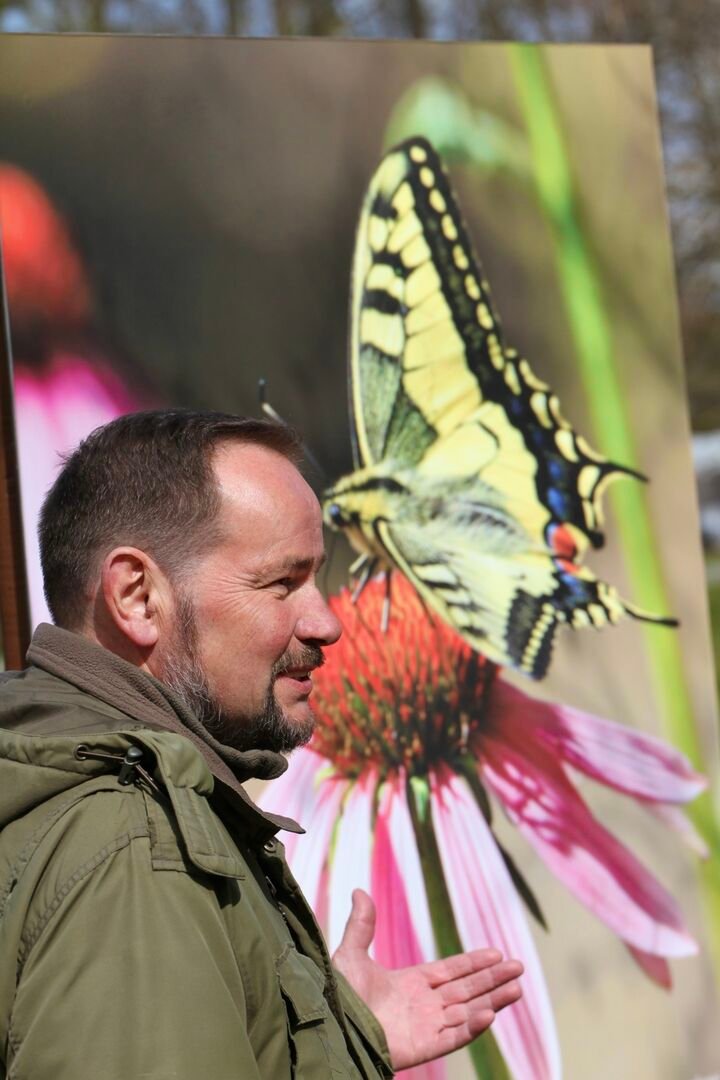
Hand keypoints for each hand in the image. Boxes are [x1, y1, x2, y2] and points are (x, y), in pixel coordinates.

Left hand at [332, 889, 522, 1070]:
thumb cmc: (337, 996)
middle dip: (493, 979)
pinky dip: (473, 1027)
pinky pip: (454, 1037)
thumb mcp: (350, 955)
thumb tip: (358, 890)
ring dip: (492, 1001)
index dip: (474, 963)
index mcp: (411, 984)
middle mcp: (423, 1005)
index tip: (497, 953)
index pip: (451, 971)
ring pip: (467, 1012)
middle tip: (519, 967)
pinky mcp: (423, 1047)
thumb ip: (361, 926)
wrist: (330, 1026)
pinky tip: (490, 1013)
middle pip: (466, 990)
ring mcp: (426, 1027)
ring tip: (517, 988)